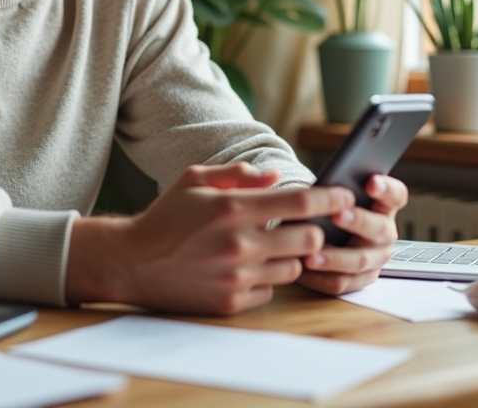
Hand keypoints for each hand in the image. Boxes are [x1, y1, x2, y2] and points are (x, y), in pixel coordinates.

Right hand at [66, 163, 354, 314]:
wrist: (131, 261)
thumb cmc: (165, 216)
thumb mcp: (194, 180)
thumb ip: (238, 174)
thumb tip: (276, 177)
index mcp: (232, 208)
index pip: (300, 203)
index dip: (330, 199)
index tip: (345, 196)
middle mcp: (239, 243)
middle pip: (308, 240)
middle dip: (313, 231)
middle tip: (303, 226)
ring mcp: (236, 276)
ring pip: (294, 268)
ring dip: (290, 257)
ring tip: (268, 247)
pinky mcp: (230, 302)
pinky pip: (270, 290)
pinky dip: (265, 278)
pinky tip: (246, 268)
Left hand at [296, 174, 407, 295]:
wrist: (320, 234)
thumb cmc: (328, 209)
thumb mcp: (332, 196)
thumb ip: (332, 191)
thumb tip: (316, 190)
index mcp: (383, 207)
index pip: (395, 195)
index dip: (386, 188)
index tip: (371, 182)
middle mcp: (384, 234)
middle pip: (379, 228)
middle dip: (358, 221)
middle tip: (336, 215)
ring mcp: (375, 259)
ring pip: (360, 260)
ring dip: (335, 258)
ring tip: (312, 256)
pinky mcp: (359, 280)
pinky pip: (342, 282)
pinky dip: (321, 277)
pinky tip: (303, 269)